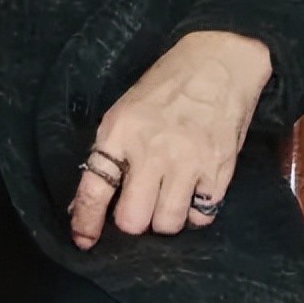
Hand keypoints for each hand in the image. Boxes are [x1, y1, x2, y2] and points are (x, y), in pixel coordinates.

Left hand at [65, 31, 271, 250]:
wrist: (218, 62)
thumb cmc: (166, 85)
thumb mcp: (126, 109)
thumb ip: (112, 152)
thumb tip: (91, 202)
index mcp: (120, 131)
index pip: (94, 188)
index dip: (85, 221)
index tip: (84, 240)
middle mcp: (152, 150)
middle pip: (133, 220)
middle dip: (133, 221)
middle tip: (139, 205)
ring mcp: (188, 162)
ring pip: (168, 224)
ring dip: (164, 219)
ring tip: (167, 197)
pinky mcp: (219, 171)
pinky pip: (201, 217)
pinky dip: (194, 212)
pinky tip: (193, 191)